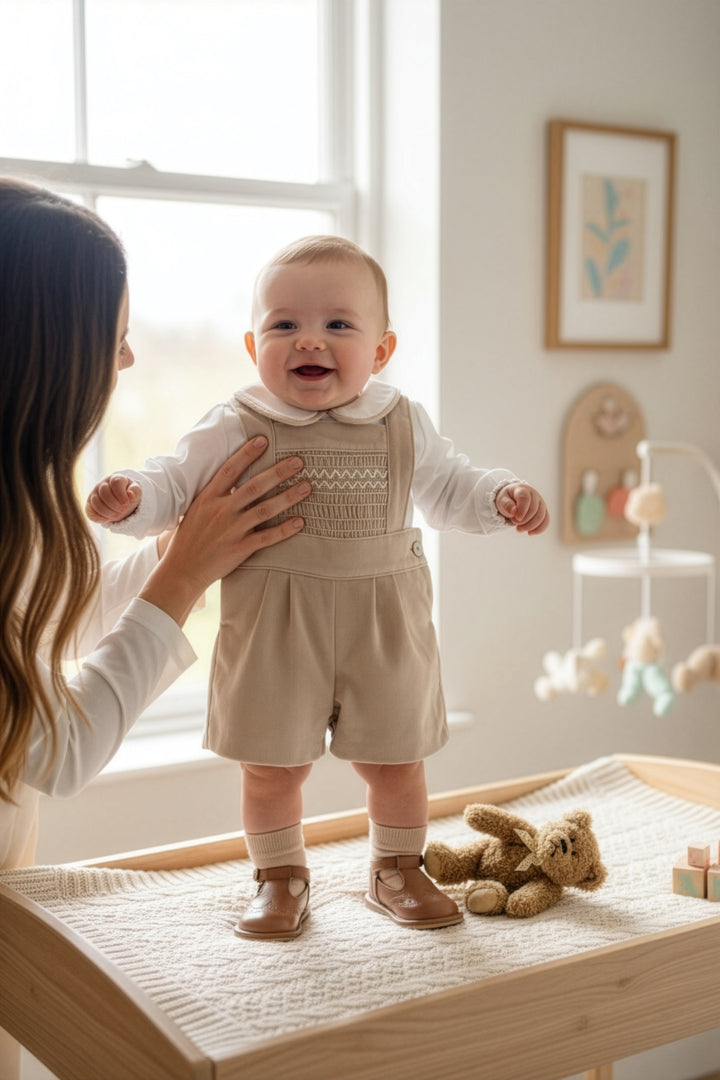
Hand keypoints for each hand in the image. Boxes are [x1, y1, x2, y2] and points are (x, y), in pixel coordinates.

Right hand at [86, 474, 141, 523]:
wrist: (120, 498)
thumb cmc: (128, 493)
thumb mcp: (135, 491)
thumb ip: (135, 491)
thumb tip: (131, 495)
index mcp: (115, 478)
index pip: (115, 483)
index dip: (120, 494)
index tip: (126, 504)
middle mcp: (102, 484)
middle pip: (104, 492)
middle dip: (114, 504)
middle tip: (123, 511)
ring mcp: (94, 493)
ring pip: (96, 502)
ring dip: (107, 512)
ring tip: (117, 515)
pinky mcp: (89, 504)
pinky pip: (90, 512)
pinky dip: (99, 517)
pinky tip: (108, 519)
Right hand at [139, 437, 308, 625]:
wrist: (181, 570)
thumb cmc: (189, 538)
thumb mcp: (196, 509)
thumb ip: (215, 494)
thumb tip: (232, 476)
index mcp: (208, 498)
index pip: (229, 470)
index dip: (246, 454)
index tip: (263, 440)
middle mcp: (221, 511)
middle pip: (254, 487)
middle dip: (278, 472)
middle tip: (299, 461)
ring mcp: (231, 530)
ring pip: (264, 510)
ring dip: (287, 497)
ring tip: (307, 487)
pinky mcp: (239, 549)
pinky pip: (266, 537)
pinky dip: (284, 530)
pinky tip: (300, 522)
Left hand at [495, 483, 549, 535]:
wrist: (514, 498)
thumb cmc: (507, 498)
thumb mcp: (502, 499)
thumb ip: (506, 504)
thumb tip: (514, 511)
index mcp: (523, 490)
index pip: (525, 499)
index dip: (522, 510)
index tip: (517, 519)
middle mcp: (534, 495)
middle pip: (534, 509)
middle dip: (524, 520)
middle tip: (514, 523)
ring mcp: (541, 503)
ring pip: (541, 516)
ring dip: (530, 526)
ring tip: (519, 529)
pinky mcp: (544, 511)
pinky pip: (546, 521)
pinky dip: (539, 529)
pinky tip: (530, 533)